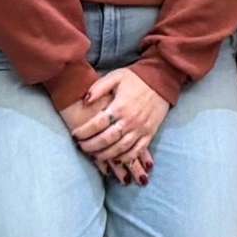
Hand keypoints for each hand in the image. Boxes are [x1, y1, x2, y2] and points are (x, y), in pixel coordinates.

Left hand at [65, 67, 165, 182]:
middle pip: (106, 140)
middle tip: (81, 147)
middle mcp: (130, 120)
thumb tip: (84, 101)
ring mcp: (141, 129)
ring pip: (120, 149)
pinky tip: (115, 160)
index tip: (74, 135)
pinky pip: (136, 151)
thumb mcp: (115, 76)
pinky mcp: (150, 134)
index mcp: (120, 106)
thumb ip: (98, 88)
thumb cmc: (136, 78)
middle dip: (91, 146)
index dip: (84, 132)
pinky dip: (125, 159)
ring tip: (94, 155)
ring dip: (105, 155)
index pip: (97, 124)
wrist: (162, 79)